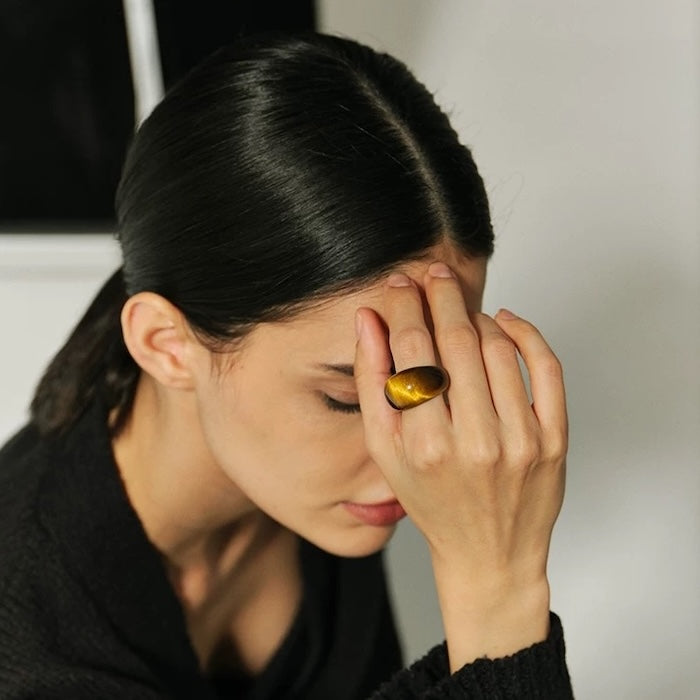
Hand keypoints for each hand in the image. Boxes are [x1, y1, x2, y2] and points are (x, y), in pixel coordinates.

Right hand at [354, 262, 566, 667]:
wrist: (488, 551)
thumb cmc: (431, 501)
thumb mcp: (384, 451)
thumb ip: (373, 383)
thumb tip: (367, 321)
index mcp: (423, 444)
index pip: (414, 349)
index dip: (404, 306)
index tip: (399, 283)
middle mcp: (474, 441)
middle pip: (457, 340)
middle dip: (440, 294)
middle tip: (432, 273)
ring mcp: (520, 440)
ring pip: (498, 347)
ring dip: (476, 315)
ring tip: (460, 310)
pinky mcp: (553, 440)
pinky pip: (545, 367)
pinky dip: (526, 333)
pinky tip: (505, 321)